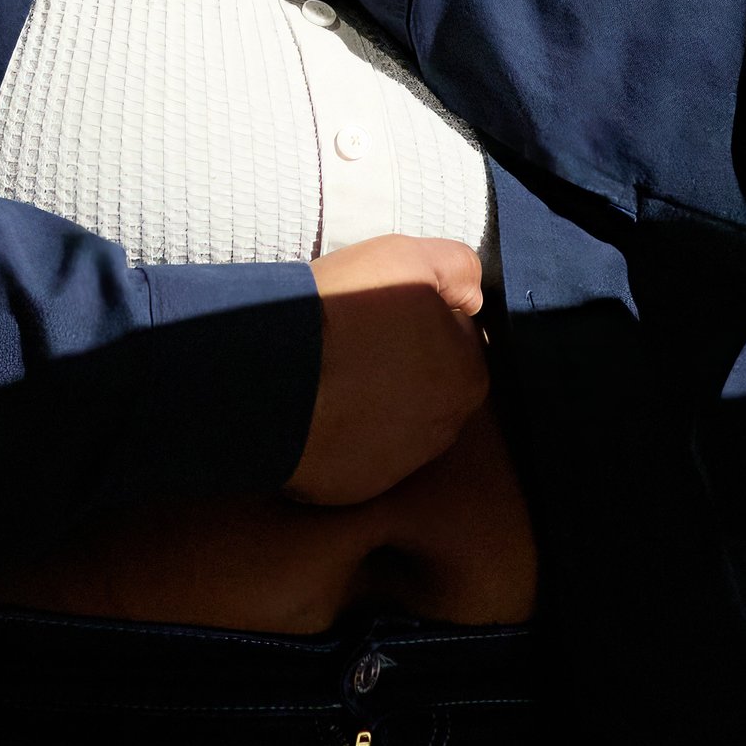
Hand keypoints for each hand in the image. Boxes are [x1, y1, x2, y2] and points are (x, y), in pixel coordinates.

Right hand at [286, 235, 489, 506]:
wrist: (274, 374)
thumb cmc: (341, 313)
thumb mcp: (408, 257)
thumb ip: (456, 269)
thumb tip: (470, 296)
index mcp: (467, 375)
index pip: (453, 339)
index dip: (416, 320)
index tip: (382, 315)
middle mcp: (444, 428)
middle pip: (426, 385)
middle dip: (398, 366)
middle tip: (355, 343)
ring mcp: (400, 464)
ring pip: (393, 422)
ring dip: (372, 402)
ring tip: (331, 376)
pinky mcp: (357, 488)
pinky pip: (355, 455)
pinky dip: (341, 435)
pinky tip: (317, 410)